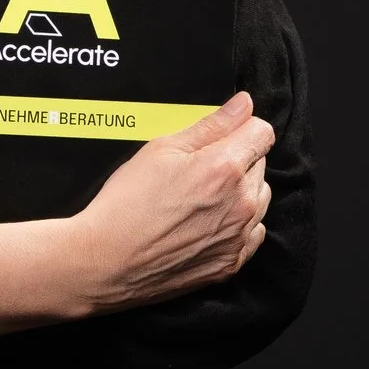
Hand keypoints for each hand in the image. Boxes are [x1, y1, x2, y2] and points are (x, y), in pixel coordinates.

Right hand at [69, 91, 274, 314]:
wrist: (106, 261)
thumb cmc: (127, 204)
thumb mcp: (162, 148)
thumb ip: (211, 124)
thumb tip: (243, 105)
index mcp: (225, 168)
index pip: (262, 132)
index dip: (242, 127)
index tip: (226, 134)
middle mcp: (241, 203)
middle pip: (260, 164)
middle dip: (237, 160)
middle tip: (197, 170)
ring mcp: (239, 236)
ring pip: (259, 199)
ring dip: (241, 193)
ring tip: (199, 198)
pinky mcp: (232, 262)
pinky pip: (252, 233)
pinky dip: (237, 224)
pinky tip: (205, 223)